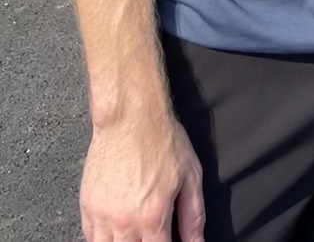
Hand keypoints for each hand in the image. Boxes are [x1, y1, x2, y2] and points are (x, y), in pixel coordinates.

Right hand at [80, 113, 204, 241]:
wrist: (130, 116)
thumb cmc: (163, 141)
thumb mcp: (190, 176)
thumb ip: (194, 216)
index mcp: (153, 216)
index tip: (169, 241)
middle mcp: (124, 222)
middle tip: (152, 234)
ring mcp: (102, 216)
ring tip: (136, 234)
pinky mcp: (87, 206)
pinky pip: (91, 238)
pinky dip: (104, 239)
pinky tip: (116, 232)